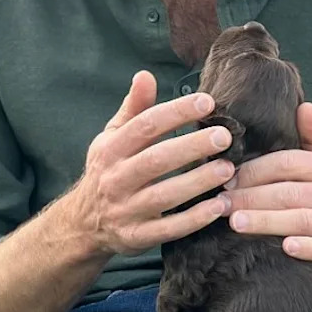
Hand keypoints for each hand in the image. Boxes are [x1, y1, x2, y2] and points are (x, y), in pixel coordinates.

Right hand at [66, 71, 234, 256]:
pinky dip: (194, 219)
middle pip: (156, 160)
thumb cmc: (108, 171)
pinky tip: (220, 206)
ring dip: (198, 182)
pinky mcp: (137, 237)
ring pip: (164, 195)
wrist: (82, 225)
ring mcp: (125, 210)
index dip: (176, 112)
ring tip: (229, 169)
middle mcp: (115, 179)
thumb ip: (133, 109)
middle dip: (192, 146)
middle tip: (225, 136)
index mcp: (111, 149)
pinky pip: (168, 229)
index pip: (145, 126)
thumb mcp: (112, 138)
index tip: (207, 102)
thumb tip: (145, 74)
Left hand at [218, 102, 311, 276]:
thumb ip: (311, 137)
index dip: (256, 171)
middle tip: (221, 204)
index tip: (227, 179)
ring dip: (269, 221)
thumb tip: (306, 105)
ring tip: (237, 223)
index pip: (288, 164)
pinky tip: (286, 248)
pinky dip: (309, 248)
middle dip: (252, 198)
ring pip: (304, 220)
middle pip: (291, 193)